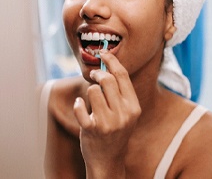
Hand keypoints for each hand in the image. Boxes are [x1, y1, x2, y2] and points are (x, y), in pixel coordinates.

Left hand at [73, 50, 140, 177]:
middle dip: (97, 73)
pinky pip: (80, 106)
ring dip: (88, 92)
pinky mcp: (92, 129)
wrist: (108, 160)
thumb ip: (120, 93)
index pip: (122, 75)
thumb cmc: (116, 132)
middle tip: (93, 75)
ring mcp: (108, 122)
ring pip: (92, 90)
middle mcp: (123, 114)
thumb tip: (107, 67)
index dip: (111, 60)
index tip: (103, 52)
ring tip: (90, 102)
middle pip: (107, 79)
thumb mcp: (126, 113)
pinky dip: (77, 104)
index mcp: (133, 107)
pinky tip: (80, 108)